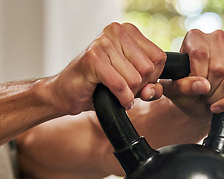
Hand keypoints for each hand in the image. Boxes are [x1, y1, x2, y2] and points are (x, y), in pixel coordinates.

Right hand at [51, 22, 166, 114]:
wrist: (64, 94)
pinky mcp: (93, 59)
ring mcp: (103, 43)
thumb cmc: (95, 88)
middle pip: (149, 68)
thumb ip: (148, 87)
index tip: (138, 86)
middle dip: (140, 87)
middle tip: (126, 93)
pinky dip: (122, 98)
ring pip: (135, 77)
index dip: (153, 78)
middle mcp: (116, 32)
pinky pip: (120, 85)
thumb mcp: (129, 86)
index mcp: (127, 32)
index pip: (159, 57)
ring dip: (129, 94)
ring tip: (118, 96)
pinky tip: (117, 101)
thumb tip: (154, 90)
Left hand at [162, 29, 223, 118]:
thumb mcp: (174, 91)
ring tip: (209, 99)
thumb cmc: (184, 92)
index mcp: (195, 38)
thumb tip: (202, 85)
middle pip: (218, 70)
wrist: (198, 101)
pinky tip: (221, 105)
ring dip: (218, 98)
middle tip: (201, 97)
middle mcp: (217, 38)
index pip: (200, 55)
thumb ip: (182, 87)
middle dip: (208, 92)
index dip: (196, 79)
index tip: (191, 89)